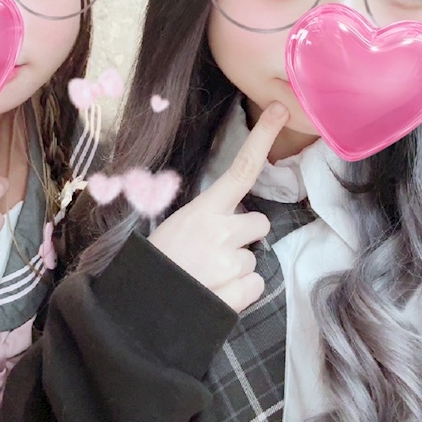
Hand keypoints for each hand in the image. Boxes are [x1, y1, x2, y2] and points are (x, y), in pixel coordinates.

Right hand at [148, 102, 288, 312]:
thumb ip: (207, 218)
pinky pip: (256, 285)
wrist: (141, 310)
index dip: (263, 139)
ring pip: (254, 258)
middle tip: (215, 252)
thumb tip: (234, 219)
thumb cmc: (158, 265)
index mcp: (202, 210)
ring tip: (207, 277)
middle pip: (259, 222)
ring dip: (236, 268)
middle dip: (244, 236)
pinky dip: (239, 292)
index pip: (241, 169)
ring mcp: (230, 262)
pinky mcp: (238, 292)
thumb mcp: (175, 228)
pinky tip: (215, 293)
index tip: (281, 110)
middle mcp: (220, 231)